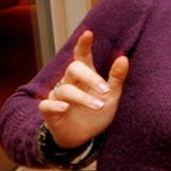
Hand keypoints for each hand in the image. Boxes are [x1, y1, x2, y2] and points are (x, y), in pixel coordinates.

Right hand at [38, 30, 128, 148]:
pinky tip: (65, 108)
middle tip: (105, 90)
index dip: (83, 45)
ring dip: (84, 98)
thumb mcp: (112, 95)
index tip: (88, 33)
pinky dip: (56, 105)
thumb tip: (124, 57)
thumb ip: (116, 78)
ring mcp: (58, 96)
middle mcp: (69, 82)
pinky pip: (47, 104)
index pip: (82, 57)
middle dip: (90, 77)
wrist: (84, 137)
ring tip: (99, 106)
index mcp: (85, 76)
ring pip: (66, 89)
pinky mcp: (49, 111)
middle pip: (74, 69)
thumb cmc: (97, 112)